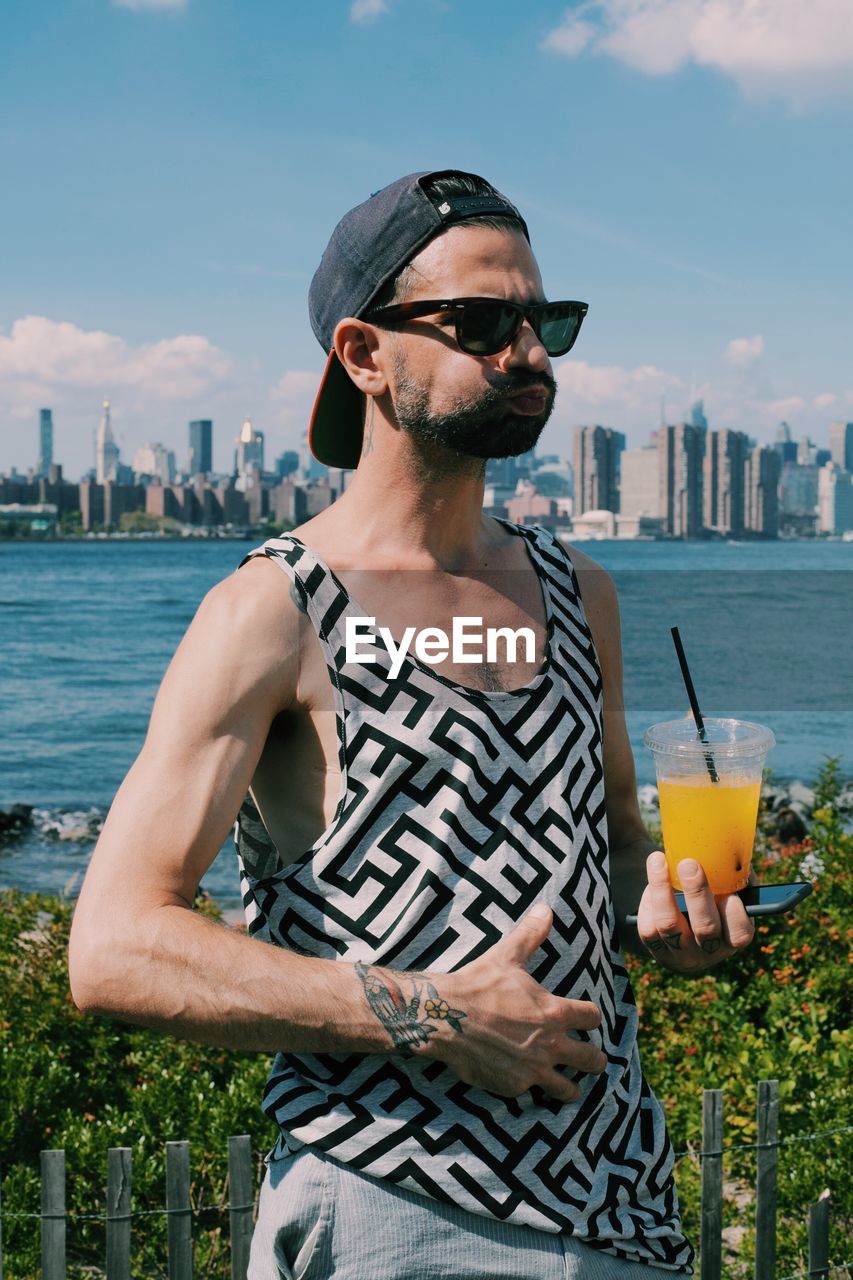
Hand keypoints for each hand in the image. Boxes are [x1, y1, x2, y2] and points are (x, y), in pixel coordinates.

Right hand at [432, 904, 606, 1101]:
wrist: (445, 1017)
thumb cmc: (478, 984)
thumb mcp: (506, 955)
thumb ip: (530, 934)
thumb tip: (546, 908)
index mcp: (555, 1012)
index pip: (593, 1018)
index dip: (592, 1017)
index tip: (587, 1018)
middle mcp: (551, 1045)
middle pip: (592, 1060)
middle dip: (595, 1060)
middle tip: (593, 1059)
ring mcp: (534, 1070)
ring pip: (569, 1090)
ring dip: (571, 1086)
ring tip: (569, 1086)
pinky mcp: (514, 1087)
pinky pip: (533, 1094)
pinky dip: (532, 1089)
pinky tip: (527, 1082)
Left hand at [636, 851, 754, 972]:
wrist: (680, 918)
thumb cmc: (711, 897)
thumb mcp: (728, 891)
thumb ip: (733, 877)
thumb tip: (731, 856)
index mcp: (732, 939)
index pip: (740, 934)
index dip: (735, 913)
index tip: (728, 889)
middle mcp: (708, 952)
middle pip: (705, 928)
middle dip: (697, 894)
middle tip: (688, 864)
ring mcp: (682, 955)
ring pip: (669, 925)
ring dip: (662, 889)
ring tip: (658, 860)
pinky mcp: (657, 951)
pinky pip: (648, 928)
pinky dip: (648, 901)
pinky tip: (652, 882)